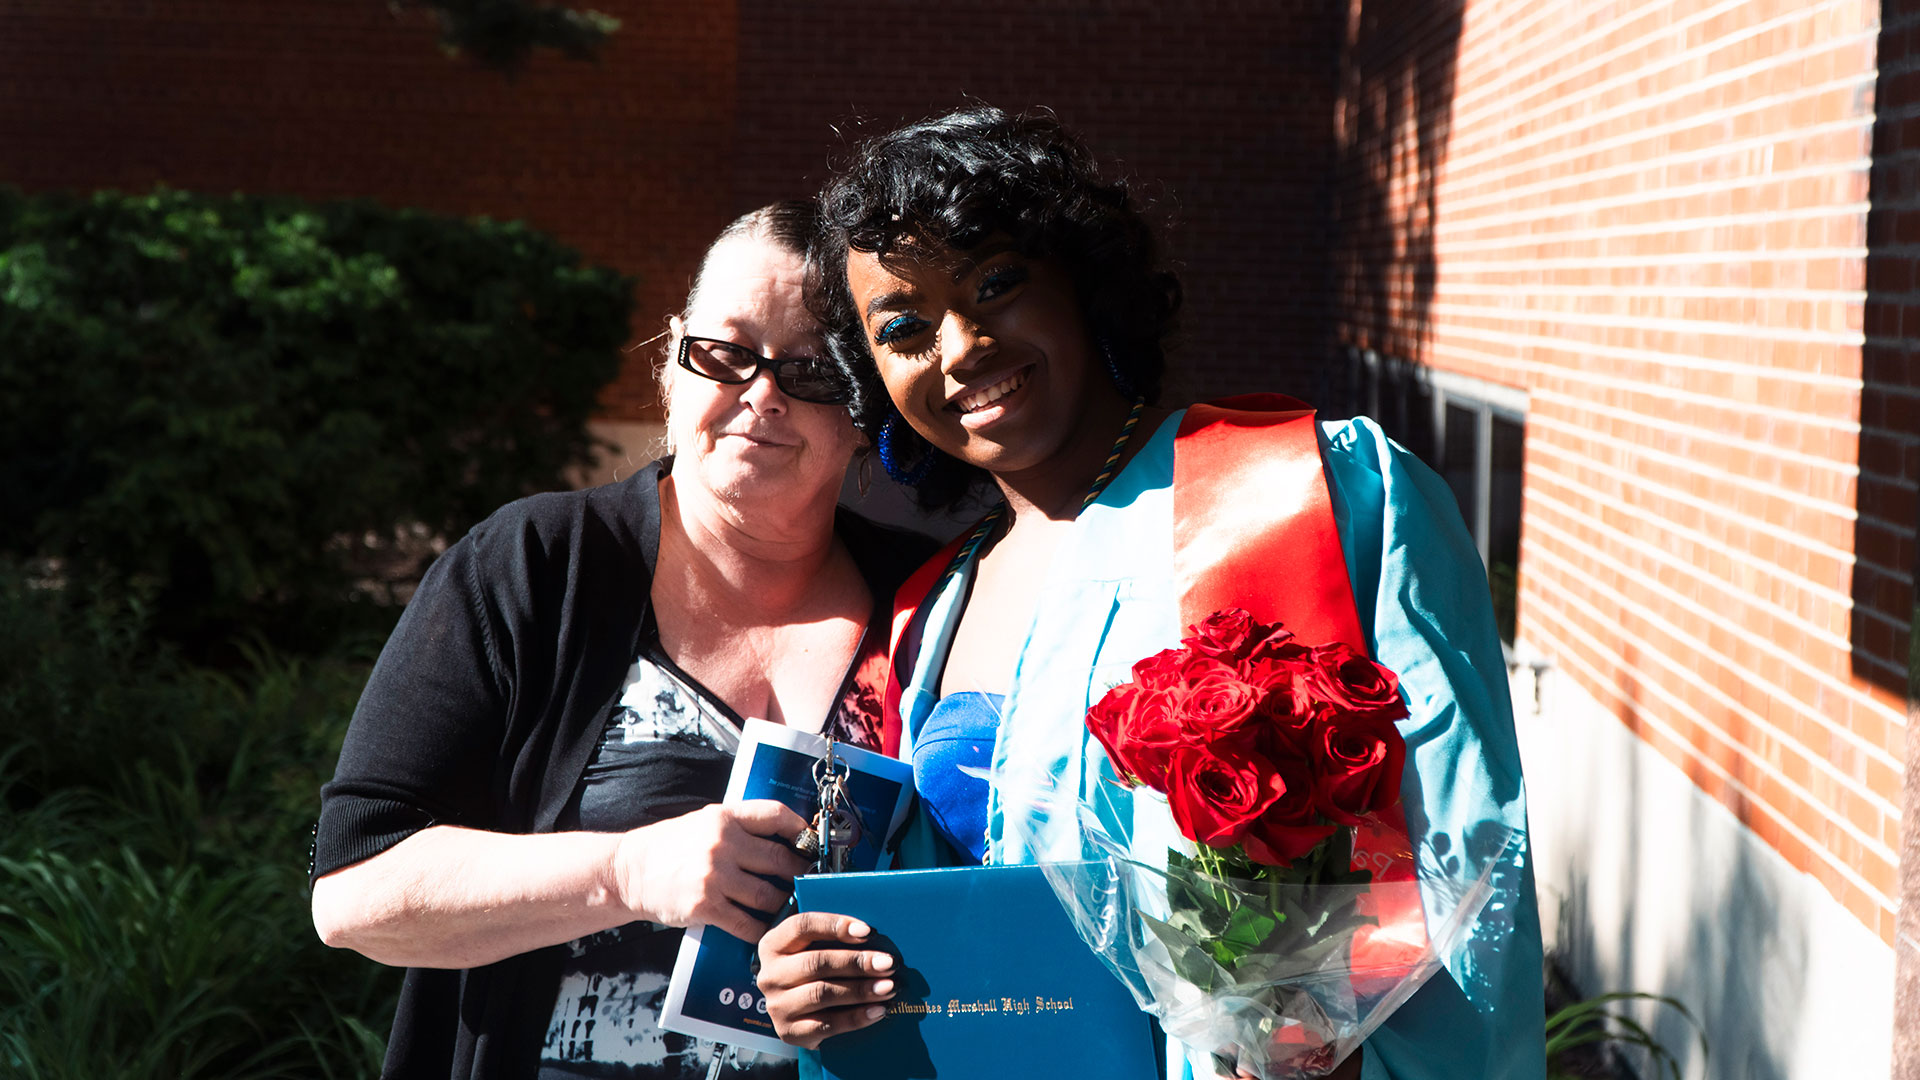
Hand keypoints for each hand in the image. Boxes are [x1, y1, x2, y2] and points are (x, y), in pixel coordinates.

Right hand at [612, 800, 810, 942]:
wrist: (628, 871)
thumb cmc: (669, 847)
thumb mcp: (705, 821)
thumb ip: (740, 825)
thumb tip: (786, 837)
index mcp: (725, 817)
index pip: (776, 815)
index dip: (802, 830)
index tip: (813, 843)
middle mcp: (722, 844)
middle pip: (781, 860)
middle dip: (800, 874)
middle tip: (809, 883)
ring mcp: (715, 876)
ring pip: (770, 895)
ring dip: (784, 905)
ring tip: (789, 908)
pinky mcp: (706, 907)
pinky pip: (748, 923)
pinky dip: (761, 930)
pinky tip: (765, 930)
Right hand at [755, 911, 897, 1048]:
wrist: (801, 1016)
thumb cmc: (817, 972)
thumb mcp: (816, 949)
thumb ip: (837, 939)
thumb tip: (875, 935)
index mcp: (774, 945)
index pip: (802, 926)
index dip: (835, 926)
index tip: (868, 931)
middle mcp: (770, 975)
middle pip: (816, 962)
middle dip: (856, 962)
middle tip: (887, 964)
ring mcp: (777, 1006)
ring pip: (822, 993)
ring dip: (860, 990)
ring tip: (888, 987)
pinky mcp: (789, 1032)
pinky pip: (827, 1024)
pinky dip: (856, 1017)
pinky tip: (878, 1010)